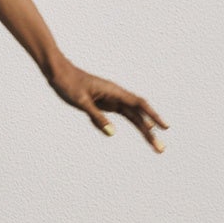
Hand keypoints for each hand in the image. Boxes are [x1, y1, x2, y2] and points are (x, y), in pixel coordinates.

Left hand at [46, 60, 168, 152]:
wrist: (58, 73)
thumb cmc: (68, 84)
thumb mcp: (81, 101)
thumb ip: (96, 117)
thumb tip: (112, 133)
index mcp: (113, 91)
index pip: (139, 104)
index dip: (153, 116)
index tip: (165, 127)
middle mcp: (117, 95)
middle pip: (139, 115)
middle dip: (151, 132)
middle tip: (161, 149)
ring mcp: (112, 100)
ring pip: (133, 117)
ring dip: (145, 130)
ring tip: (156, 146)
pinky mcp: (106, 104)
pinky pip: (121, 116)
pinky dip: (131, 124)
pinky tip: (140, 132)